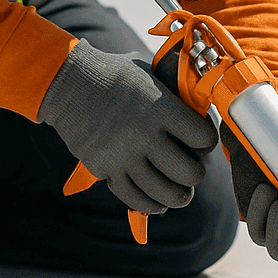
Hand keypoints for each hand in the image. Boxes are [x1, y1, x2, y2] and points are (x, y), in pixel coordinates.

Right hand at [39, 40, 218, 213]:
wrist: (68, 83)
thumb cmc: (115, 74)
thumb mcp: (150, 73)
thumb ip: (174, 94)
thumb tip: (200, 109)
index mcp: (160, 107)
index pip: (204, 138)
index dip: (208, 140)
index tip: (202, 139)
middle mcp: (144, 135)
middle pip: (189, 173)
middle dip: (196, 173)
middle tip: (192, 168)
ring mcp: (124, 156)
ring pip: (166, 193)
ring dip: (179, 196)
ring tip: (181, 192)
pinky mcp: (106, 169)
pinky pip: (135, 199)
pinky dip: (151, 204)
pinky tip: (158, 202)